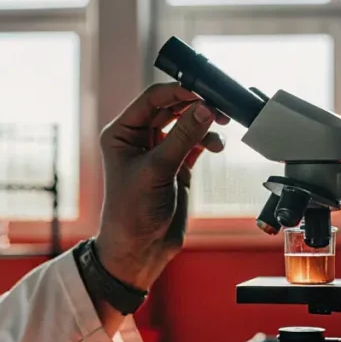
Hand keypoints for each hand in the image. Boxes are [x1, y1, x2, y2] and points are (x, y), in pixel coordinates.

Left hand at [95, 82, 227, 290]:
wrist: (140, 250)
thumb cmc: (131, 213)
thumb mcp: (157, 170)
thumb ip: (182, 137)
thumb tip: (204, 108)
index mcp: (122, 133)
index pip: (152, 100)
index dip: (178, 92)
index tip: (202, 91)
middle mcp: (139, 138)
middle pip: (172, 108)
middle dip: (195, 106)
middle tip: (218, 107)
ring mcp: (159, 151)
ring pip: (186, 123)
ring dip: (204, 124)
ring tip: (219, 130)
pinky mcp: (176, 165)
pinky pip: (195, 141)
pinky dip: (208, 140)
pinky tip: (216, 146)